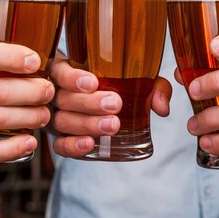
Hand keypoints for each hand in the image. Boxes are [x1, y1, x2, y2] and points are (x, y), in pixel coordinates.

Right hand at [48, 54, 171, 157]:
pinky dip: (72, 146)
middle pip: (63, 99)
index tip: (94, 83)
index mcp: (67, 71)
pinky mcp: (61, 138)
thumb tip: (162, 108)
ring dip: (87, 124)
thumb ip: (152, 87)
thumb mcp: (135, 79)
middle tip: (115, 104)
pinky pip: (60, 145)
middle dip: (89, 103)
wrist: (104, 105)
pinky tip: (89, 144)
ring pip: (63, 121)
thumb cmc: (116, 84)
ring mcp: (56, 117)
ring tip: (112, 125)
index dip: (73, 78)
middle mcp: (57, 94)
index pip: (60, 72)